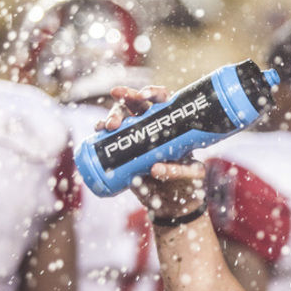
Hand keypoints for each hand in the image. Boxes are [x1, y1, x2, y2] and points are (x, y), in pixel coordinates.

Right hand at [97, 85, 206, 219]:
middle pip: (137, 102)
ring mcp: (136, 134)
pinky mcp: (124, 147)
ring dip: (112, 116)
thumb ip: (180, 171)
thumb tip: (155, 168)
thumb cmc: (188, 179)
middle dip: (126, 99)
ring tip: (107, 126)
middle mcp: (152, 123)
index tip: (144, 95)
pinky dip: (102, 130)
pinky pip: (111, 134)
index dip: (152, 92)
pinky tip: (98, 130)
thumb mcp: (192, 174)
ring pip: (122, 116)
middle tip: (124, 108)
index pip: (162, 99)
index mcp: (172, 121)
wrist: (172, 198)